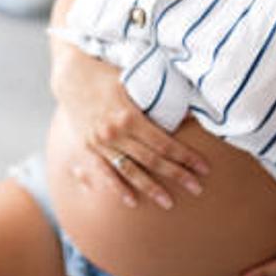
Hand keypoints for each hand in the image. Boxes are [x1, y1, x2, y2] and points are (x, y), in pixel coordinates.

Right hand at [49, 29, 209, 209]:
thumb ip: (159, 96)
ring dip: (151, 188)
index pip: (164, 143)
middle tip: (197, 188)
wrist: (71, 75)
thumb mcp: (135, 80)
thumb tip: (190, 108)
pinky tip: (131, 201)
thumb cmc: (108, 73)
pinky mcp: (90, 147)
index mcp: (129, 116)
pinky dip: (118, 188)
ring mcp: (101, 143)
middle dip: (177, 175)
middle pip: (152, 160)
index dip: (186, 157)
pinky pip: (105, 173)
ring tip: (168, 203)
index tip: (203, 168)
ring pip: (130, 171)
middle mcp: (115, 133)